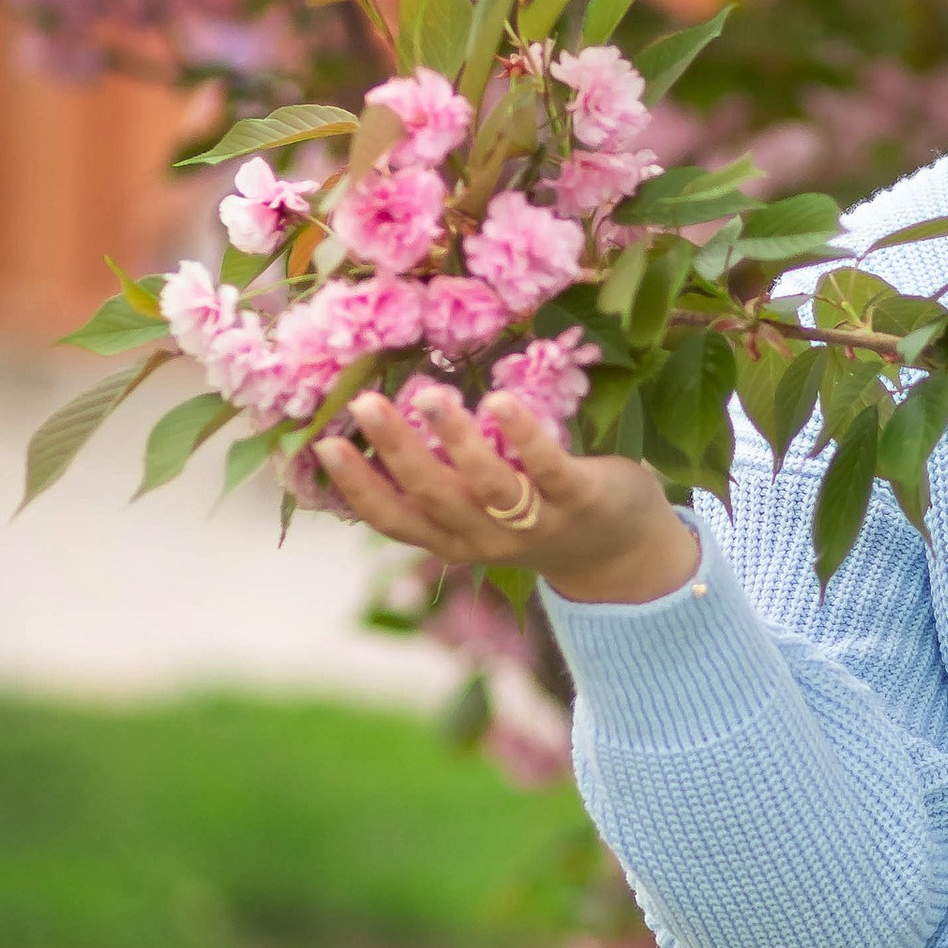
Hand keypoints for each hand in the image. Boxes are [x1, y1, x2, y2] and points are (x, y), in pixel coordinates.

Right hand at [312, 385, 700, 604]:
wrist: (624, 553)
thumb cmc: (538, 515)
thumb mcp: (482, 514)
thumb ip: (442, 483)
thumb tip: (387, 425)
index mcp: (456, 539)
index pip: (395, 518)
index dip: (358, 486)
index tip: (323, 444)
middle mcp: (489, 538)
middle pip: (432, 496)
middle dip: (395, 450)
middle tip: (364, 401)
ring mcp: (536, 522)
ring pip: (485, 485)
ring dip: (453, 440)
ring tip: (427, 394)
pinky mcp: (581, 500)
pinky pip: (547, 468)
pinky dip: (522, 435)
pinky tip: (500, 399)